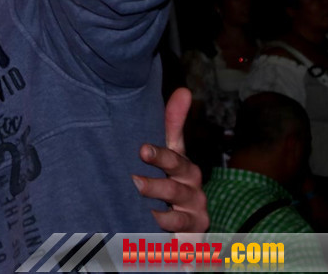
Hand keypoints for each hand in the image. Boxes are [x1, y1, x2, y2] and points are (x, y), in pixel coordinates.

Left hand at [133, 87, 209, 232]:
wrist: (185, 229)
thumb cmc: (171, 182)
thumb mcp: (170, 154)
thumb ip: (173, 124)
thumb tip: (184, 90)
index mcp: (184, 168)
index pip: (175, 155)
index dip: (161, 153)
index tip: (142, 150)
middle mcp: (192, 190)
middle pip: (178, 182)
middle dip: (158, 180)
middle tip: (135, 180)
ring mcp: (193, 214)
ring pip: (179, 212)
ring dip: (161, 208)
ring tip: (140, 203)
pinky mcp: (192, 237)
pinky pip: (180, 236)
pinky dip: (166, 233)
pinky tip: (149, 229)